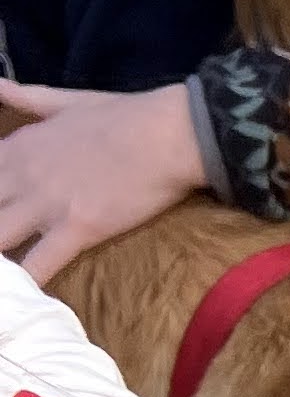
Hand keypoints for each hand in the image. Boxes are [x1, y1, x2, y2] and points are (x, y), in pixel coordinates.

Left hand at [0, 83, 207, 288]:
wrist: (166, 134)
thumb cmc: (123, 115)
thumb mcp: (65, 100)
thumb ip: (25, 97)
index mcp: (19, 146)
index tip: (2, 208)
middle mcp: (22, 175)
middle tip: (5, 245)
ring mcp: (46, 204)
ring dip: (0, 260)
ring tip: (7, 281)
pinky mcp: (77, 229)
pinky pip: (39, 265)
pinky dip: (28, 283)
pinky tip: (23, 299)